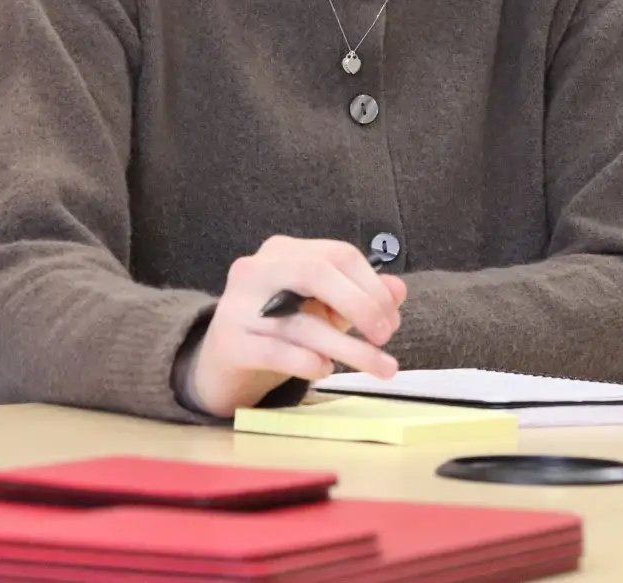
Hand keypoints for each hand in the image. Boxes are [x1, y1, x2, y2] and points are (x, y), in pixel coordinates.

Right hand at [180, 236, 408, 417]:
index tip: (393, 320)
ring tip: (379, 367)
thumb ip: (361, 297)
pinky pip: (276, 351)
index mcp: (282, 252)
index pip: (337, 254)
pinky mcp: (229, 344)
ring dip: (348, 347)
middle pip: (316, 273)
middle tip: (386, 337)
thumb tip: (398, 290)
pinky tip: (324, 370)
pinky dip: (308, 362)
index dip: (373, 286)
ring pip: (301, 322)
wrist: (224, 362)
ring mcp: (237, 306)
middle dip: (361, 304)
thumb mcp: (323, 308)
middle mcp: (256, 270)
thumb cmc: (280, 328)